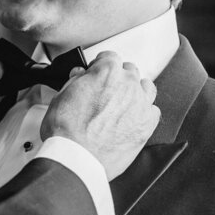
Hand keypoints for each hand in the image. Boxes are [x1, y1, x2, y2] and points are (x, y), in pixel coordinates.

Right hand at [41, 51, 159, 178]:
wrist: (77, 158)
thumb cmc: (66, 130)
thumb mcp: (60, 97)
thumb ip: (75, 81)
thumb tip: (80, 76)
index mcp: (107, 72)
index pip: (109, 57)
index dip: (99, 66)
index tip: (95, 73)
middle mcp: (128, 85)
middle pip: (129, 71)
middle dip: (117, 78)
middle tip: (105, 91)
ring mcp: (140, 105)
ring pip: (146, 87)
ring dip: (135, 90)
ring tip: (122, 102)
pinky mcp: (146, 125)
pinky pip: (153, 111)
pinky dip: (144, 112)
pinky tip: (132, 118)